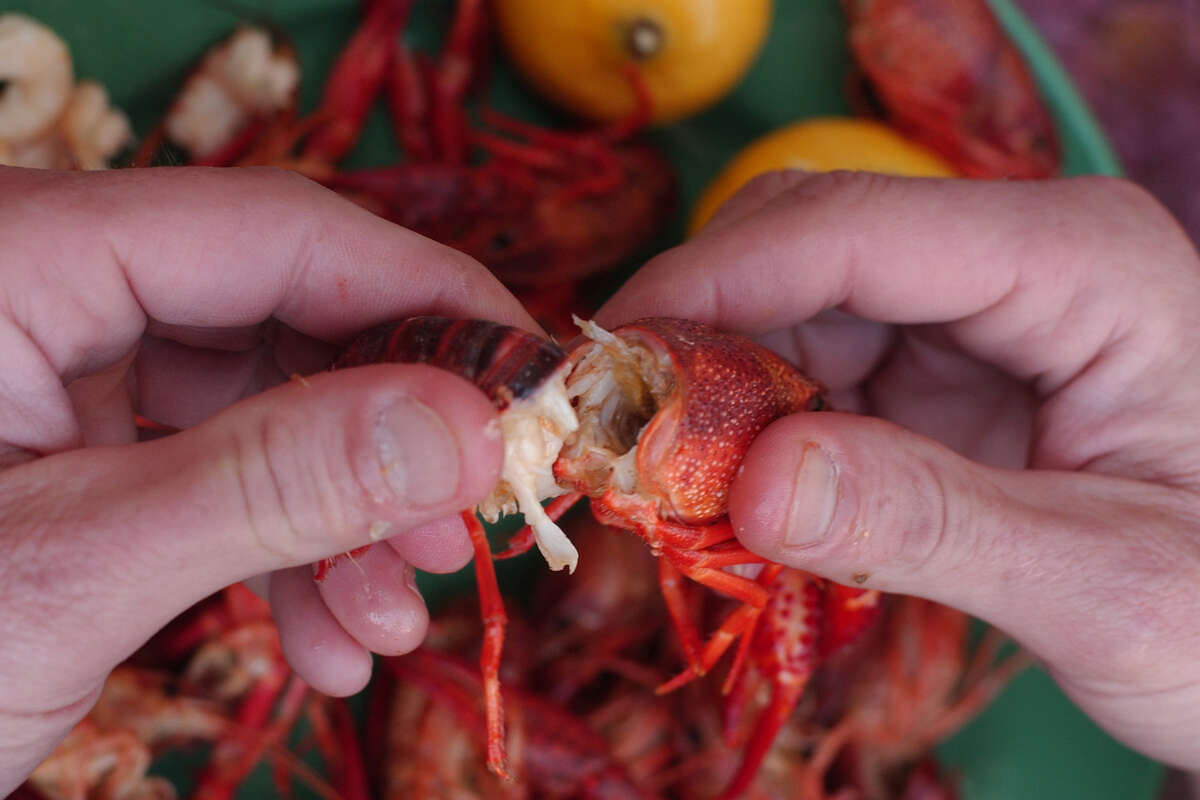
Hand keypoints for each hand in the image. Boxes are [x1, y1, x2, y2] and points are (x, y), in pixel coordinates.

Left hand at [0, 165, 535, 791]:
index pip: (279, 231)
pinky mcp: (73, 451)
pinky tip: (329, 635)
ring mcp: (58, 374)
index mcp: (13, 258)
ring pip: (267, 409)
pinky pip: (220, 472)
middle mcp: (42, 290)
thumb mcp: (64, 570)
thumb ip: (271, 482)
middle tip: (468, 532)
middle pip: (285, 322)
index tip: (532, 386)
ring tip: (393, 618)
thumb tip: (470, 426)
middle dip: (390, 441)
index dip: (427, 303)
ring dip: (348, 518)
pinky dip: (288, 552)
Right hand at [599, 170, 1199, 767]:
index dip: (709, 283)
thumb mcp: (1104, 585)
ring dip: (711, 384)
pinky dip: (748, 423)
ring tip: (661, 479)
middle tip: (616, 436)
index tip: (605, 363)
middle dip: (696, 333)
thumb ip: (936, 526)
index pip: (852, 227)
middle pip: (802, 246)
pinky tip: (725, 487)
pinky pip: (808, 367)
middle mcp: (1012, 258)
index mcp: (1076, 260)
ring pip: (789, 304)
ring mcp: (969, 311)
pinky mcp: (936, 370)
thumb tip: (754, 483)